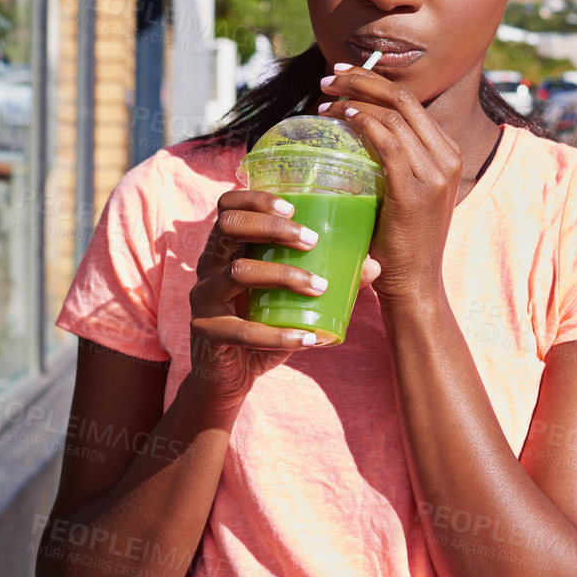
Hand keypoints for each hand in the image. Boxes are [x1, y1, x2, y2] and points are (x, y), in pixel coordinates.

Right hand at [187, 189, 371, 404]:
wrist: (229, 378)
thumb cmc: (264, 327)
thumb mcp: (292, 300)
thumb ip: (326, 279)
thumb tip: (372, 266)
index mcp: (227, 250)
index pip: (228, 207)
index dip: (255, 198)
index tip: (293, 207)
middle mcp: (209, 267)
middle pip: (228, 226)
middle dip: (272, 227)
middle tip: (312, 240)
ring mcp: (203, 299)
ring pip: (237, 272)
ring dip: (284, 275)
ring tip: (320, 286)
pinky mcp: (206, 332)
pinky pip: (243, 331)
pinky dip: (280, 336)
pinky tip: (309, 339)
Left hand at [318, 63, 461, 301]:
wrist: (415, 282)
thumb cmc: (401, 239)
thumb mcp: (408, 190)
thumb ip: (395, 161)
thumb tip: (357, 130)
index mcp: (448, 153)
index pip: (410, 101)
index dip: (374, 80)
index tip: (342, 77)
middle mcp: (447, 157)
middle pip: (404, 98)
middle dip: (362, 79)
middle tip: (328, 78)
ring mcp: (435, 174)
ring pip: (394, 115)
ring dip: (355, 100)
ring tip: (324, 101)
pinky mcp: (415, 192)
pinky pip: (389, 143)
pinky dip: (365, 124)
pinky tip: (343, 118)